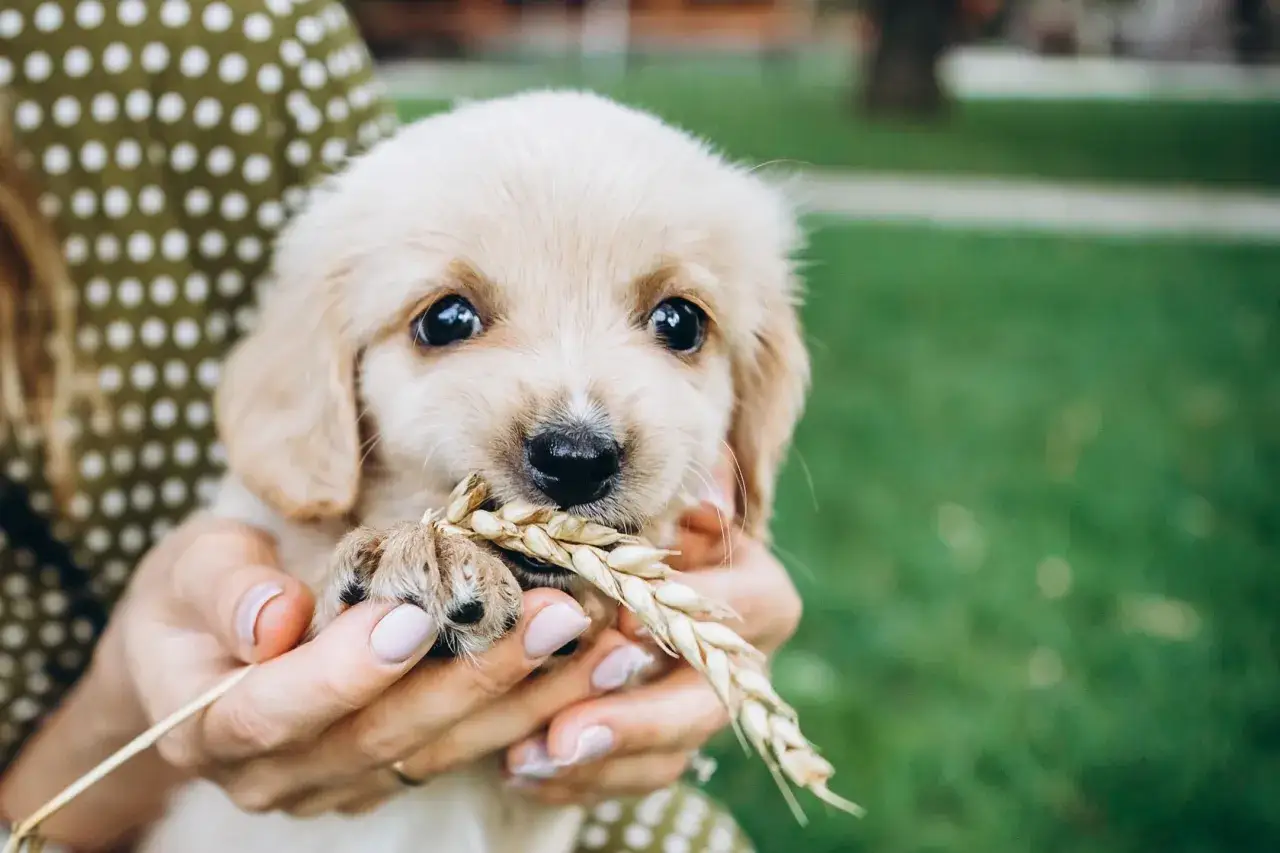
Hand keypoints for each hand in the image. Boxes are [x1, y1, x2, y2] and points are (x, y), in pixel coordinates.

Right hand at [108, 517, 617, 817]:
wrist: (195, 653)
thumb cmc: (192, 597)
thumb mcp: (188, 568)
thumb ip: (223, 589)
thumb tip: (275, 616)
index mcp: (209, 724)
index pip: (276, 712)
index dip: (346, 672)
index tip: (416, 617)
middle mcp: (277, 774)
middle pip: (380, 739)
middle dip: (475, 678)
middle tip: (555, 616)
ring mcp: (337, 783)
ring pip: (437, 752)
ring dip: (525, 699)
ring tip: (598, 641)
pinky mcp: (387, 773)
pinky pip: (461, 750)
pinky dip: (526, 710)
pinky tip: (585, 666)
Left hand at [501, 461, 802, 803]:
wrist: (630, 563)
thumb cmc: (648, 516)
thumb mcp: (668, 496)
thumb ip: (688, 490)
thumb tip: (708, 498)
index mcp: (756, 590)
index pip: (745, 605)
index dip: (693, 612)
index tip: (628, 618)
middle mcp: (740, 661)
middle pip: (707, 702)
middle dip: (637, 721)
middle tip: (565, 734)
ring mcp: (703, 709)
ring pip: (670, 755)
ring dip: (597, 764)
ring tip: (525, 759)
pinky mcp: (665, 748)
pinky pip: (631, 778)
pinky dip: (578, 782)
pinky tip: (522, 773)